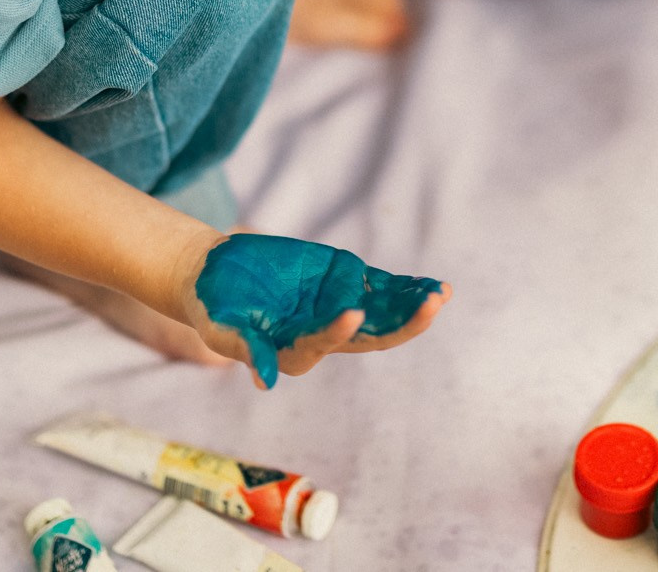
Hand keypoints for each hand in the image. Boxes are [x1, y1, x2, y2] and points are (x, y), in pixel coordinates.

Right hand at [178, 233, 449, 388]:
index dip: (337, 330)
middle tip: (431, 306)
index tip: (353, 311)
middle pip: (371, 334)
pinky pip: (382, 288)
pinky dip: (407, 288)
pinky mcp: (343, 283)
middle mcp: (325, 334)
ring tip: (442, 293)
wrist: (219, 274)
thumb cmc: (214, 306)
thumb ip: (246, 349)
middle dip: (403, 322)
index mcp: (295, 350)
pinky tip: (434, 287)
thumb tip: (265, 382)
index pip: (323, 342)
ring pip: (384, 311)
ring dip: (413, 305)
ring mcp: (338, 308)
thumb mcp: (221, 327)